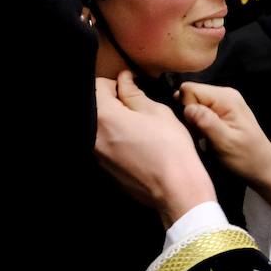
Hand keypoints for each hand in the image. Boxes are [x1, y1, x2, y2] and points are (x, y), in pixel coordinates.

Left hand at [95, 71, 216, 227]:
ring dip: (115, 122)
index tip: (132, 87)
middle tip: (138, 108)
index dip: (117, 83)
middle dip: (114, 103)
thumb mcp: (156, 112)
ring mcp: (97, 156)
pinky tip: (138, 146)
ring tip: (140, 128)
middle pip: (97, 108)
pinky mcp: (105, 170)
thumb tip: (124, 80)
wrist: (176, 189)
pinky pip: (106, 146)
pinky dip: (117, 140)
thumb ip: (134, 93)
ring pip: (101, 127)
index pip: (98, 86)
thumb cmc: (171, 148)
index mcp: (104, 118)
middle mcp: (93, 137)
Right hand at [178, 81, 270, 205]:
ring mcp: (223, 101)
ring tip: (203, 137)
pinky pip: (200, 110)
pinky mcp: (222, 110)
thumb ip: (206, 122)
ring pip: (194, 103)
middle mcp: (224, 94)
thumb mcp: (225, 142)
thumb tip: (187, 107)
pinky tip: (206, 136)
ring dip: (193, 120)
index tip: (195, 128)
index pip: (190, 89)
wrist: (263, 166)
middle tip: (199, 135)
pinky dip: (198, 123)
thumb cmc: (246, 157)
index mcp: (226, 97)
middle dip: (188, 114)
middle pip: (191, 94)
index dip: (186, 108)